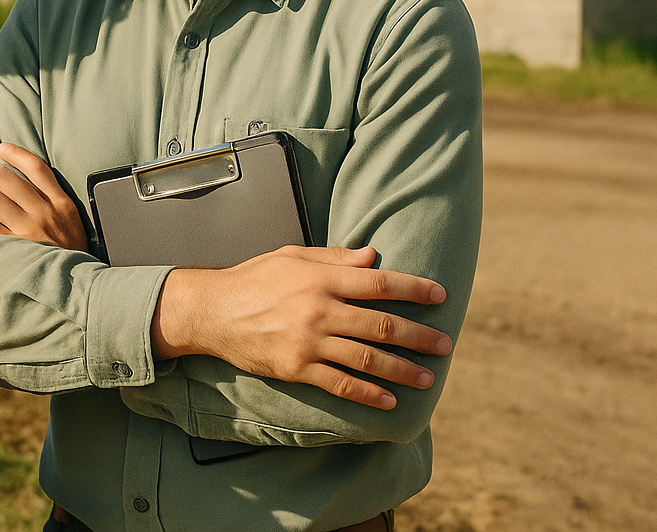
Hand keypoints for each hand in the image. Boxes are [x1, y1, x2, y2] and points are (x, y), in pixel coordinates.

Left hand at [0, 142, 87, 251]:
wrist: (78, 287)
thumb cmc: (71, 256)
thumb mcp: (72, 224)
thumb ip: (52, 204)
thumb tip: (20, 186)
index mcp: (62, 204)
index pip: (38, 168)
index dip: (17, 153)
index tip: (0, 147)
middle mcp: (45, 213)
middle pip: (5, 179)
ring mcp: (29, 232)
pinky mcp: (14, 251)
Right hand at [153, 245, 452, 409]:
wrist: (211, 311)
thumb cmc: (252, 279)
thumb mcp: (291, 256)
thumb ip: (334, 258)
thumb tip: (373, 257)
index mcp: (320, 278)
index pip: (378, 283)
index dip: (413, 289)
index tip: (440, 295)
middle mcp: (318, 309)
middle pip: (381, 325)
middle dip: (419, 336)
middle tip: (445, 345)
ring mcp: (308, 341)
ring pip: (367, 359)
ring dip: (402, 370)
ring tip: (427, 378)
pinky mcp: (296, 367)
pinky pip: (340, 383)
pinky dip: (368, 393)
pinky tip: (389, 400)